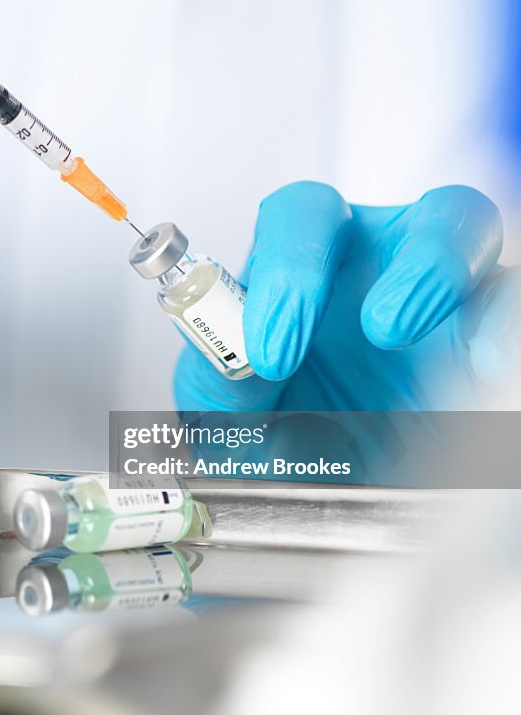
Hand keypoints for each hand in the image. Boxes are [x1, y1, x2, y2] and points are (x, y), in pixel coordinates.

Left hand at [175, 182, 518, 414]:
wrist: (322, 504)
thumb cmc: (272, 443)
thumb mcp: (226, 417)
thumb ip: (222, 376)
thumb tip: (234, 346)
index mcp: (309, 269)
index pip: (302, 216)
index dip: (290, 265)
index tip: (271, 348)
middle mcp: (384, 269)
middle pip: (413, 210)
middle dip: (401, 259)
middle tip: (379, 329)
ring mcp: (448, 304)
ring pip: (471, 233)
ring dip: (445, 272)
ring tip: (414, 339)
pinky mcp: (487, 343)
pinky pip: (510, 307)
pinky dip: (504, 329)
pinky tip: (484, 370)